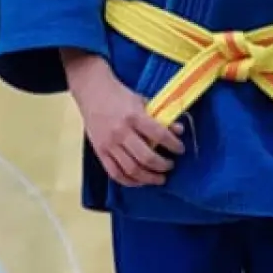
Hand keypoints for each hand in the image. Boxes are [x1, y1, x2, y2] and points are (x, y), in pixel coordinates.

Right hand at [63, 51, 183, 187]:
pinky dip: (129, 181)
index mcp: (134, 116)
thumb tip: (179, 131)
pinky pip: (115, 173)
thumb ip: (160, 117)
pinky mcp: (100, 152)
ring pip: (131, 170)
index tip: (180, 149)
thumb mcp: (143, 101)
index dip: (173, 145)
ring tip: (159, 178)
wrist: (92, 91)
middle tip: (170, 165)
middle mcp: (121, 132)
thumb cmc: (120, 95)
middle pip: (146, 158)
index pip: (159, 135)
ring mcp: (109, 144)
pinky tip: (140, 181)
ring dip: (149, 178)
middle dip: (162, 165)